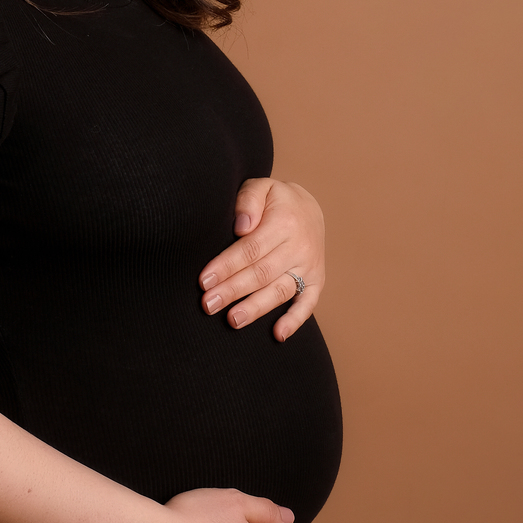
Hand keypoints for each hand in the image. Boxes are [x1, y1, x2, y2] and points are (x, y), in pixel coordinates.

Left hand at [199, 177, 324, 341]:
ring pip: (280, 291)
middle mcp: (301, 246)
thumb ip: (248, 201)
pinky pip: (309, 303)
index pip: (251, 249)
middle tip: (208, 305)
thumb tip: (241, 226)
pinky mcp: (318, 280)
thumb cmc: (275, 200)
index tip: (205, 280)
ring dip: (256, 308)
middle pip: (262, 273)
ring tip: (232, 320)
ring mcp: (310, 265)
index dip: (227, 266)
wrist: (308, 208)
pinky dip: (295, 320)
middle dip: (233, 290)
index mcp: (285, 222)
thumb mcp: (261, 187)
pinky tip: (278, 335)